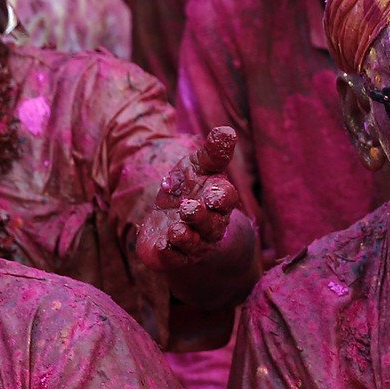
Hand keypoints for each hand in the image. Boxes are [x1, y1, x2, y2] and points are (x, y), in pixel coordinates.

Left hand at [139, 126, 245, 267]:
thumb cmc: (189, 189)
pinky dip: (170, 253)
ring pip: (194, 243)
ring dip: (186, 237)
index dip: (220, 197)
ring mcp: (192, 243)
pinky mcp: (172, 255)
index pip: (225, 199)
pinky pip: (174, 257)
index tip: (212, 194)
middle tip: (189, 208)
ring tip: (177, 229)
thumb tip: (226, 130)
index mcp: (217, 201)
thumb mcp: (198, 167)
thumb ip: (213, 153)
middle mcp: (209, 225)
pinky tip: (163, 245)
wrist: (172, 220)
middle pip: (211, 224)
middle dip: (201, 217)